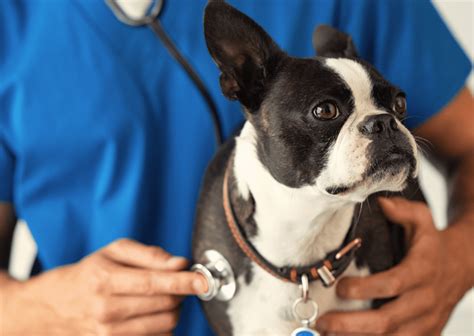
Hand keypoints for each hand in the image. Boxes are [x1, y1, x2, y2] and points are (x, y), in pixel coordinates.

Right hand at [2, 238, 206, 334]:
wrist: (52, 307)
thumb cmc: (89, 273)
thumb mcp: (113, 252)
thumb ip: (149, 255)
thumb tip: (180, 263)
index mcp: (105, 281)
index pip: (155, 284)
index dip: (185, 282)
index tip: (204, 281)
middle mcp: (106, 311)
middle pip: (165, 306)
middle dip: (181, 293)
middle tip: (178, 283)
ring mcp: (108, 335)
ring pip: (165, 325)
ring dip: (174, 310)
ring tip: (162, 298)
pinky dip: (164, 325)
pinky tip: (153, 314)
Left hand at [316, 197, 472, 335]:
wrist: (465, 265)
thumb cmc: (434, 242)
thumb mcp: (422, 218)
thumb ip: (402, 210)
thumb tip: (381, 203)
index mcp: (421, 271)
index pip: (392, 284)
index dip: (365, 289)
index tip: (339, 287)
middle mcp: (425, 300)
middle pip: (388, 320)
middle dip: (352, 324)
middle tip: (323, 322)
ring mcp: (427, 321)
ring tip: (328, 335)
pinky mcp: (427, 333)